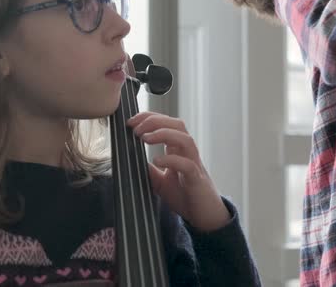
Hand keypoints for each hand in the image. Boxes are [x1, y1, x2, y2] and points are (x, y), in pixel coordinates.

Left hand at [126, 112, 230, 231]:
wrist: (205, 217)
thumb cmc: (185, 196)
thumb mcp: (160, 182)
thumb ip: (149, 170)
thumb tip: (132, 160)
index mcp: (179, 150)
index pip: (167, 123)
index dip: (149, 118)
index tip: (131, 122)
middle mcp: (188, 153)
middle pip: (177, 124)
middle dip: (154, 121)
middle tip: (135, 128)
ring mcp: (194, 165)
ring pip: (185, 139)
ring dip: (163, 134)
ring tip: (144, 138)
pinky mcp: (196, 180)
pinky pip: (187, 165)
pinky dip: (171, 160)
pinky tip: (157, 161)